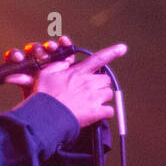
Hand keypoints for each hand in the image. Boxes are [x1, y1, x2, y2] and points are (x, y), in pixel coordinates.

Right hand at [5, 36, 126, 127]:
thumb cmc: (44, 97)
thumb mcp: (45, 74)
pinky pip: (109, 111)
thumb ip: (58, 66)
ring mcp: (94, 97)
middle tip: (88, 91)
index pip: (98, 58)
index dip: (112, 52)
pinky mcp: (96, 112)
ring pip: (108, 94)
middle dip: (100, 84)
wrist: (45, 117)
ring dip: (102, 98)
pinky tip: (95, 114)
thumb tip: (66, 63)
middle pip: (105, 79)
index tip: (122, 48)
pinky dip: (104, 113)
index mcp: (78, 72)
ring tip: (89, 103)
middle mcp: (89, 82)